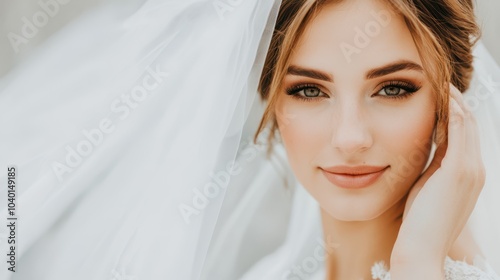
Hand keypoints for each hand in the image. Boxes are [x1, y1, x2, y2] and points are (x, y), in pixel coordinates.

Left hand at [391, 84, 485, 276]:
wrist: (421, 248)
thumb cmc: (418, 221)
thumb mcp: (426, 187)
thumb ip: (430, 166)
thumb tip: (421, 146)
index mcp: (467, 173)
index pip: (462, 132)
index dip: (450, 110)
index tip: (435, 92)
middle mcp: (475, 168)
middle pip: (467, 122)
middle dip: (454, 99)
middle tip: (438, 77)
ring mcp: (471, 169)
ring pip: (466, 121)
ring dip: (454, 98)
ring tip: (439, 79)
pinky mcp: (460, 170)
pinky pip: (459, 129)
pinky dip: (452, 108)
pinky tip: (440, 93)